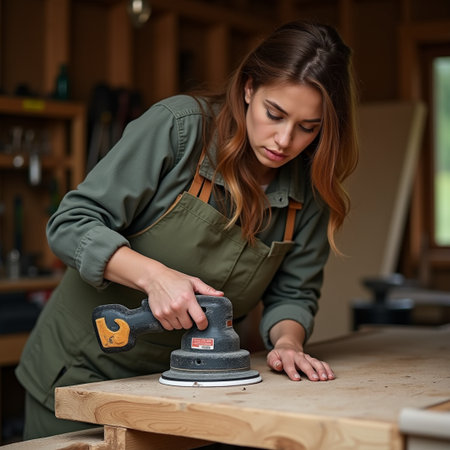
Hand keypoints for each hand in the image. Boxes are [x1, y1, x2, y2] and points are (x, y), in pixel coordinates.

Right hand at [104, 246, 222, 330]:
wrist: (155, 278)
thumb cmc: (174, 279)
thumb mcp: (193, 282)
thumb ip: (207, 290)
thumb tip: (220, 295)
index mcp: (187, 298)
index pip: (199, 319)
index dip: (203, 324)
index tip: (203, 324)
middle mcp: (177, 306)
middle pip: (188, 325)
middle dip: (190, 321)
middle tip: (188, 312)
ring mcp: (167, 312)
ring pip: (178, 327)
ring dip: (180, 322)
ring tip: (179, 312)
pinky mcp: (158, 315)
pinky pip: (168, 327)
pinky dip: (171, 323)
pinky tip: (172, 314)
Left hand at [267, 343, 334, 381]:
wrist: (288, 345)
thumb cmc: (279, 355)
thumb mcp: (272, 357)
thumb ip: (273, 362)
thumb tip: (278, 365)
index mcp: (286, 355)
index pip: (289, 364)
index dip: (292, 371)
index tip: (297, 379)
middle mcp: (298, 355)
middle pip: (304, 362)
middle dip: (310, 370)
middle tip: (315, 379)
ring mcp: (306, 357)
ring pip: (315, 362)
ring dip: (321, 370)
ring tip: (325, 378)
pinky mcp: (312, 360)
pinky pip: (321, 363)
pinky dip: (327, 369)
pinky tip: (331, 376)